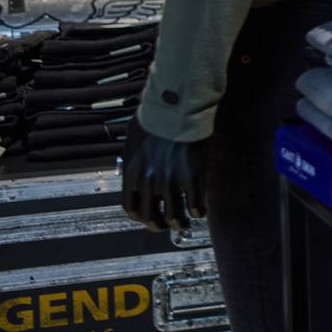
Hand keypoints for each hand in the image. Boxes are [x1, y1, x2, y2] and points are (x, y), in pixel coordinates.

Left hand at [121, 118, 207, 232]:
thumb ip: (135, 161)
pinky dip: (198, 213)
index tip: (149, 217)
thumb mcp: (135, 142)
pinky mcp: (192, 176)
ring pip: (173, 216)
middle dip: (158, 226)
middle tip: (166, 225)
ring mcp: (171, 180)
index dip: (141, 218)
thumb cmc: (157, 118)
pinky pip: (195, 205)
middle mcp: (149, 181)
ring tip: (185, 223)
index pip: (131, 209)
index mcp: (132, 173)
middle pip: (150, 217)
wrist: (178, 106)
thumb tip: (135, 169)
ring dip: (179, 224)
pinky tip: (201, 211)